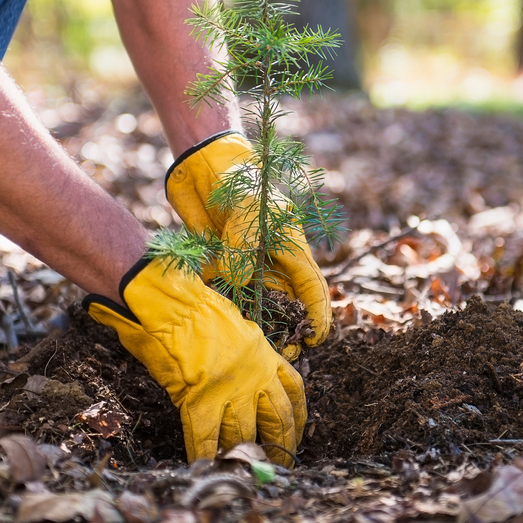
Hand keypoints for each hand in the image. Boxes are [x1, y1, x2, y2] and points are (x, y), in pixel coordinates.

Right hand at [83, 257, 305, 466]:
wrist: (171, 306)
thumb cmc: (193, 308)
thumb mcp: (234, 326)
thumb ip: (244, 354)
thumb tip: (241, 376)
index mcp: (264, 353)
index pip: (293, 389)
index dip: (299, 416)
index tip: (298, 432)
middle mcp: (255, 374)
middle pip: (278, 418)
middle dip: (280, 445)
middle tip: (278, 463)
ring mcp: (231, 390)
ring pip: (245, 433)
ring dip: (244, 454)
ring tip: (243, 469)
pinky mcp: (201, 402)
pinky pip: (207, 438)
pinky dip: (206, 455)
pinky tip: (206, 465)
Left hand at [165, 132, 330, 360]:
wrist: (204, 166)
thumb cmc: (239, 181)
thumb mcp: (246, 212)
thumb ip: (244, 249)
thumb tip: (239, 285)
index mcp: (291, 248)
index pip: (312, 288)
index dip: (317, 315)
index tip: (314, 339)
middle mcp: (273, 261)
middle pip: (287, 304)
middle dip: (288, 331)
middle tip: (282, 356)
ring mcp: (247, 265)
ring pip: (258, 305)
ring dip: (260, 327)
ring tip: (257, 351)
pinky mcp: (222, 265)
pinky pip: (228, 295)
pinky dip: (228, 310)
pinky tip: (226, 328)